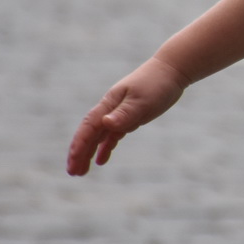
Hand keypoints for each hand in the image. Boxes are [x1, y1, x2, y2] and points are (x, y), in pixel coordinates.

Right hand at [67, 57, 191, 175]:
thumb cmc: (156, 83)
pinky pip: (112, 135)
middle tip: (73, 173)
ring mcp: (118, 114)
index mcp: (109, 104)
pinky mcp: (129, 117)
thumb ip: (125, 113)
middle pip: (89, 134)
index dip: (80, 145)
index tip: (73, 162)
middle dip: (79, 153)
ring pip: (98, 136)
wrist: (170, 71)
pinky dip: (105, 147)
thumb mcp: (142, 100)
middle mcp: (109, 110)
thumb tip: (106, 123)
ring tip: (81, 171)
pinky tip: (101, 160)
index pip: (89, 127)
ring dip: (89, 152)